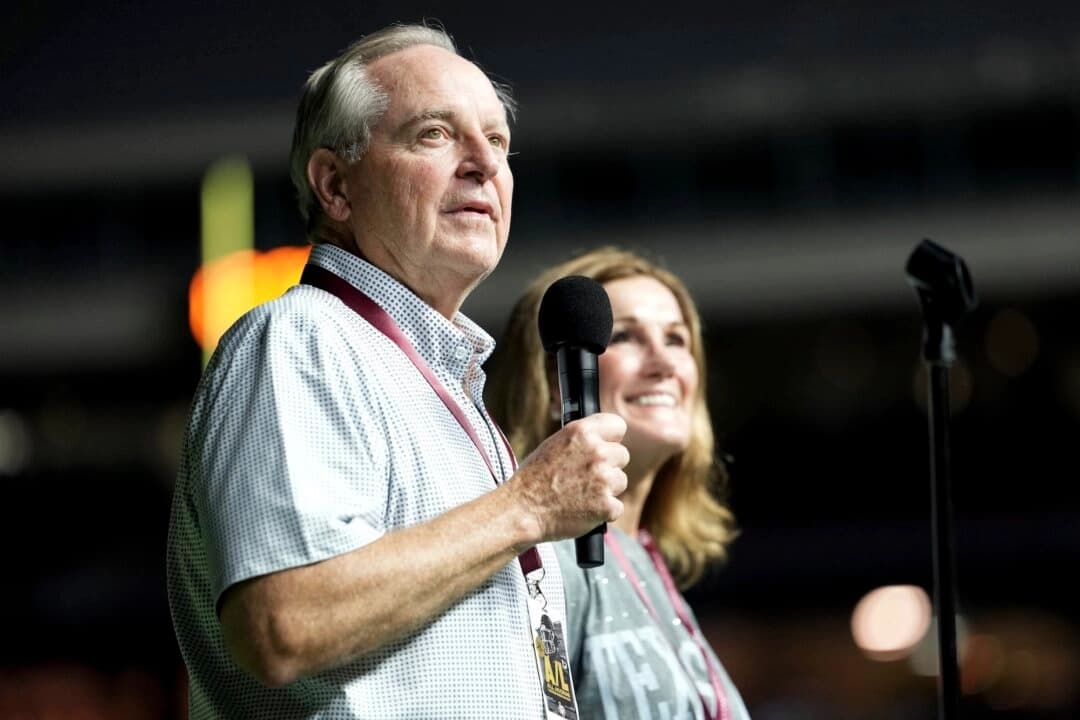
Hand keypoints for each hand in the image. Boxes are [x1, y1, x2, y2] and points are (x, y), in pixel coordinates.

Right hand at [508, 412, 628, 542]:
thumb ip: (582, 439)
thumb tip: (603, 439)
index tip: (607, 445)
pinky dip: (603, 511)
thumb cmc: (534, 479)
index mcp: (582, 432)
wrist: (521, 510)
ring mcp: (604, 480)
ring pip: (621, 481)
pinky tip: (583, 509)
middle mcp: (597, 453)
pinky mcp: (607, 506)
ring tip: (581, 494)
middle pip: (622, 455)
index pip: (617, 425)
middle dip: (609, 466)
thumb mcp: (554, 444)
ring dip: (606, 489)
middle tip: (586, 476)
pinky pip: (616, 506)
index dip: (611, 438)